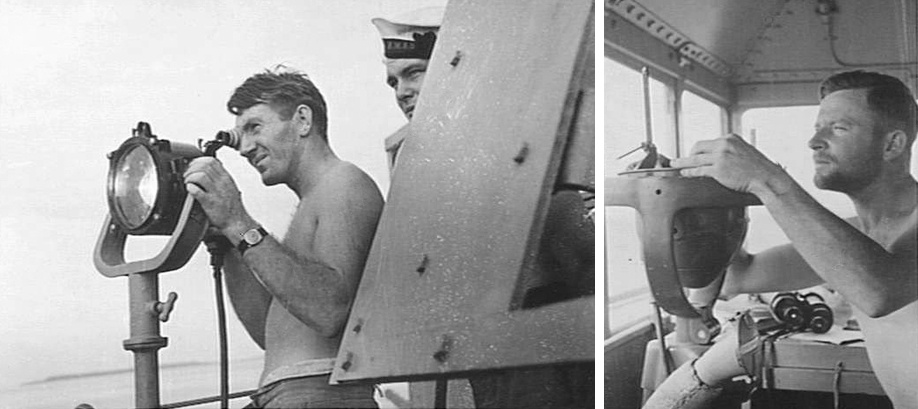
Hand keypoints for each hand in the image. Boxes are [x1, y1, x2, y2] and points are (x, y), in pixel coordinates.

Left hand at [183, 157, 252, 233]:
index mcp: (226, 178)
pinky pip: (197, 191)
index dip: (198, 161)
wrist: (237, 222)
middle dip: (192, 168)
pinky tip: (189, 190)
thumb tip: (208, 169)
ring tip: (187, 182)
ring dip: (190, 177)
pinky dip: (190, 188)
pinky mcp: (210, 203)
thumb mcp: (230, 187)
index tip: (192, 166)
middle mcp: (222, 183)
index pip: (211, 161)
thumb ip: (220, 177)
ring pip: (200, 175)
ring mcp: (216, 192)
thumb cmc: (232, 207)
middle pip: (204, 165)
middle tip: (187, 175)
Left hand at [671, 134, 790, 196]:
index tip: (693, 154)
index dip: (698, 149)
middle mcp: (724, 144)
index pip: (708, 142)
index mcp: (730, 138)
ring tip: (674, 165)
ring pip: (695, 159)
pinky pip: (698, 170)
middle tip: (682, 160)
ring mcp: (720, 157)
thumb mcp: (744, 151)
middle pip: (698, 147)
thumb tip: (716, 156)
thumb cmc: (757, 168)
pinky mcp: (718, 170)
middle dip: (689, 154)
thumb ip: (730, 150)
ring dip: (682, 162)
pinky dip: (689, 172)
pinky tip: (684, 173)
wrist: (766, 177)